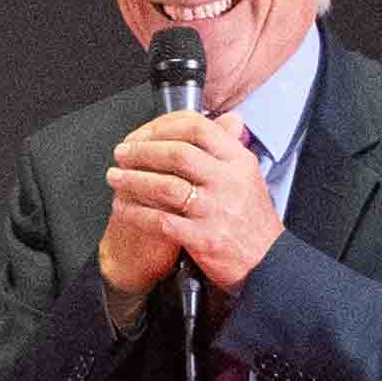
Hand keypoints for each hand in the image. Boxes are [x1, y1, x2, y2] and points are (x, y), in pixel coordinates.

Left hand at [97, 110, 280, 298]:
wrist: (266, 262)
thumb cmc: (253, 220)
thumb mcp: (250, 176)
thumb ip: (231, 149)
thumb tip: (228, 118)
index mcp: (239, 161)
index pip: (199, 128)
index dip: (163, 127)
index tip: (143, 133)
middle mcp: (228, 182)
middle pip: (177, 154)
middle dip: (142, 152)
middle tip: (122, 153)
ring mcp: (215, 210)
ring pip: (165, 186)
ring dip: (133, 180)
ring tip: (115, 177)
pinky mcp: (202, 237)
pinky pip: (160, 220)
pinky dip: (136, 213)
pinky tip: (122, 208)